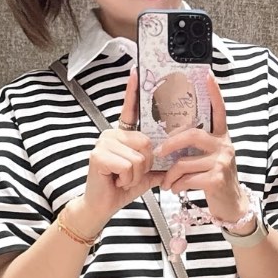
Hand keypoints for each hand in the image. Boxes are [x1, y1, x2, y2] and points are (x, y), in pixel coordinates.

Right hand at [76, 70, 158, 228]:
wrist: (102, 206)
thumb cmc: (121, 187)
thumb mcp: (146, 174)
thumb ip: (159, 165)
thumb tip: (178, 160)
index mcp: (124, 135)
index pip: (130, 110)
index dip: (133, 91)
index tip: (136, 72)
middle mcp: (113, 134)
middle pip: (146, 142)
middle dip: (145, 164)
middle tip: (131, 173)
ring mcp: (104, 143)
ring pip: (139, 155)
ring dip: (135, 174)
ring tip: (122, 178)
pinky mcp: (99, 155)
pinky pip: (128, 164)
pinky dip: (127, 178)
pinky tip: (116, 180)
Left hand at [153, 71, 245, 221]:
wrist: (232, 205)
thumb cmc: (216, 180)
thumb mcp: (210, 159)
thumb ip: (197, 147)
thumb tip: (170, 139)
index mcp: (221, 137)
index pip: (219, 111)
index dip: (214, 93)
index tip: (207, 75)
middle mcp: (224, 146)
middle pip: (192, 135)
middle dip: (170, 143)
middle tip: (158, 151)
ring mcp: (222, 162)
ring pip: (184, 162)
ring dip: (169, 174)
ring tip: (166, 182)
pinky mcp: (216, 178)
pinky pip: (186, 178)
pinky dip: (176, 185)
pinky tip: (175, 189)